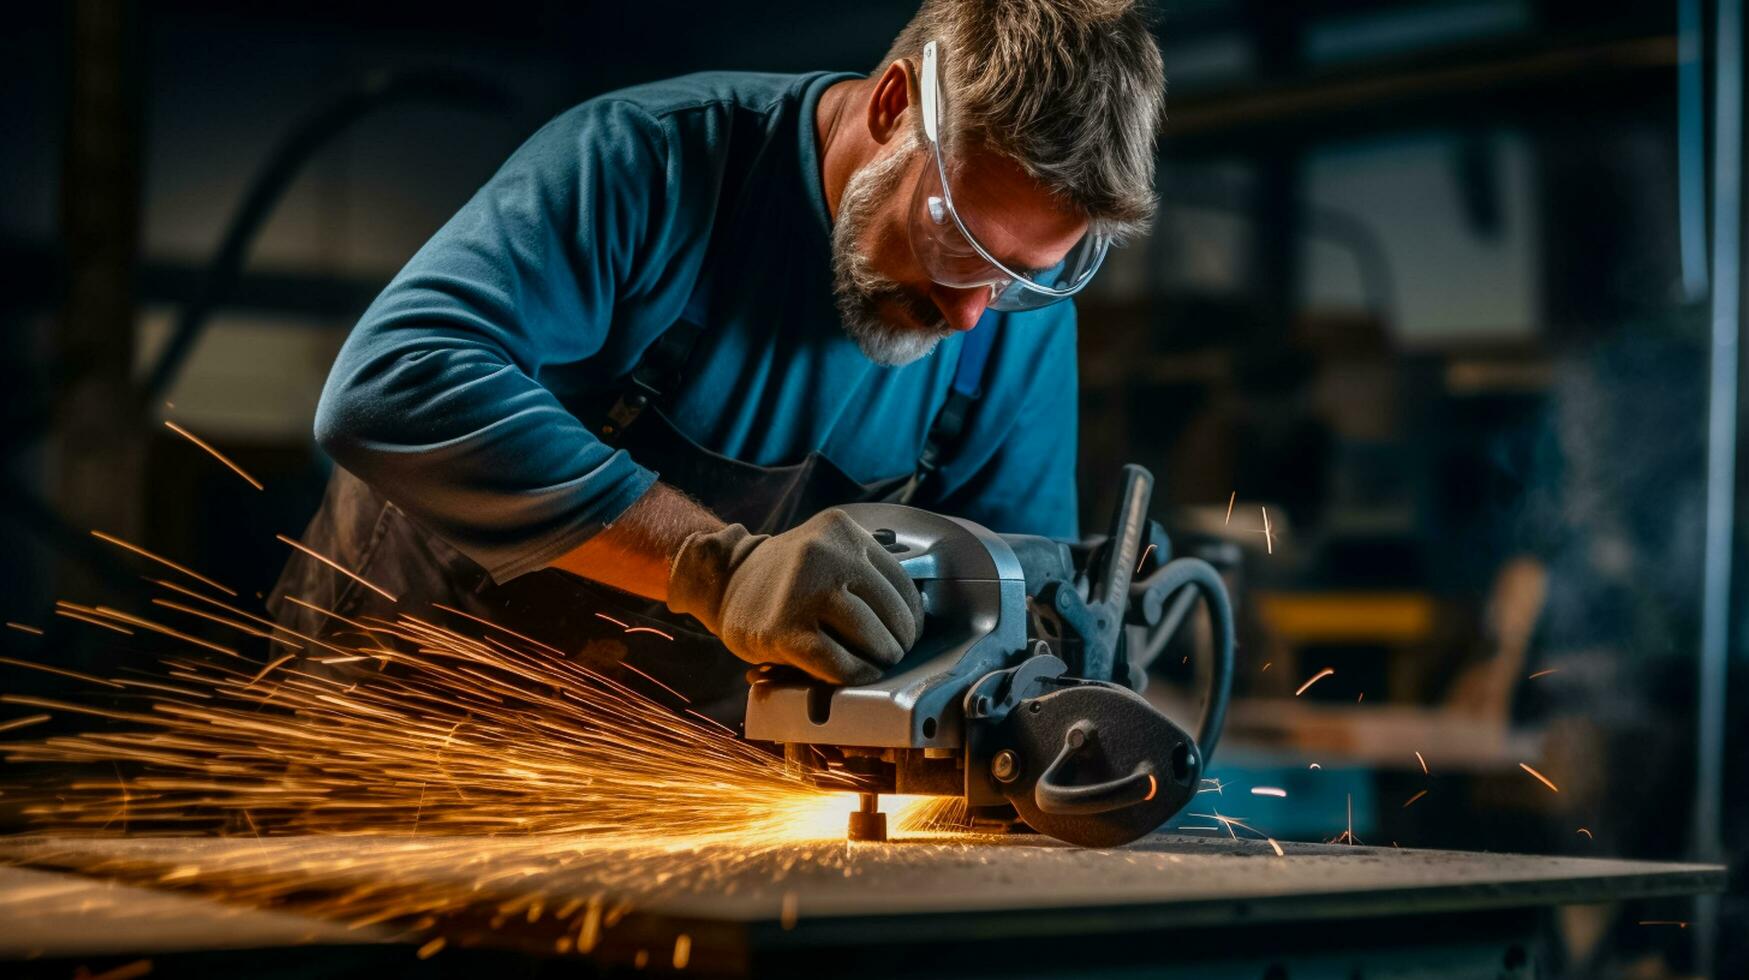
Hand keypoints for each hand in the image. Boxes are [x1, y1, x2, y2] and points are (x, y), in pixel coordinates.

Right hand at [666, 509, 923, 683]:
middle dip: (899, 641)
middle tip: (892, 652)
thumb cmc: (788, 574)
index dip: (912, 616)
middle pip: (890, 612)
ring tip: (875, 663)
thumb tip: (910, 620)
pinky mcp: (784, 630)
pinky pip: (838, 662)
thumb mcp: (827, 548)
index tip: (908, 632)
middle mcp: (825, 555)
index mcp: (842, 531)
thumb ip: (864, 570)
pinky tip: (855, 673)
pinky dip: (855, 673)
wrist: (726, 577)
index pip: (901, 583)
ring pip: (870, 638)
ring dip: (880, 659)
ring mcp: (803, 592)